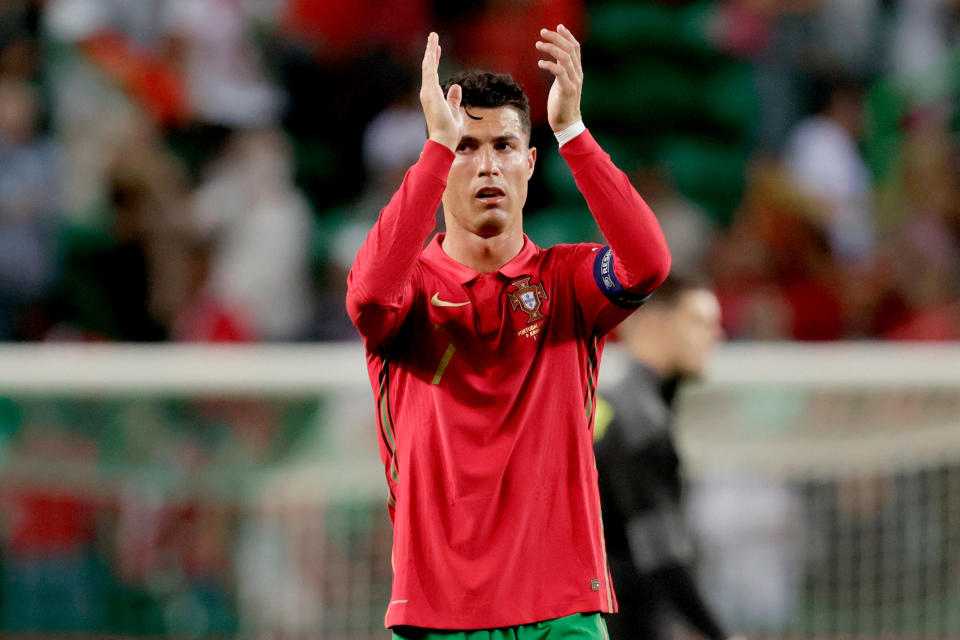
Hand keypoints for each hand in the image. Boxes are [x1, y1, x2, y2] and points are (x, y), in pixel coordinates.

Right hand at [420, 32, 461, 151]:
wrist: (443, 140)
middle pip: (429, 67)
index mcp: (433, 96)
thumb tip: (456, 87)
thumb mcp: (455, 110)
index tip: (437, 50)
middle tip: (433, 37)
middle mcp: (428, 92)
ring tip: (433, 36)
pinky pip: (430, 71)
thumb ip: (454, 98)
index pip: (433, 74)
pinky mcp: (430, 92)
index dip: (435, 61)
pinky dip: (431, 58)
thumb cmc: (449, 130)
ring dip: (431, 50)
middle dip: (431, 52)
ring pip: (428, 66)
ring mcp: (428, 92)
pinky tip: (432, 48)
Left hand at [536, 25, 582, 131]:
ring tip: (538, 44)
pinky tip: (540, 63)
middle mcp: (577, 74)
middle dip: (556, 37)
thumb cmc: (561, 104)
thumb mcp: (562, 83)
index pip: (575, 48)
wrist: (566, 123)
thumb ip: (562, 70)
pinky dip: (549, 65)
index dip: (567, 36)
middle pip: (570, 49)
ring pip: (565, 57)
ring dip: (550, 48)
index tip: (558, 27)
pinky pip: (559, 72)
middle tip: (542, 32)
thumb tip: (555, 58)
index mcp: (577, 71)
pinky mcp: (567, 89)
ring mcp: (574, 81)